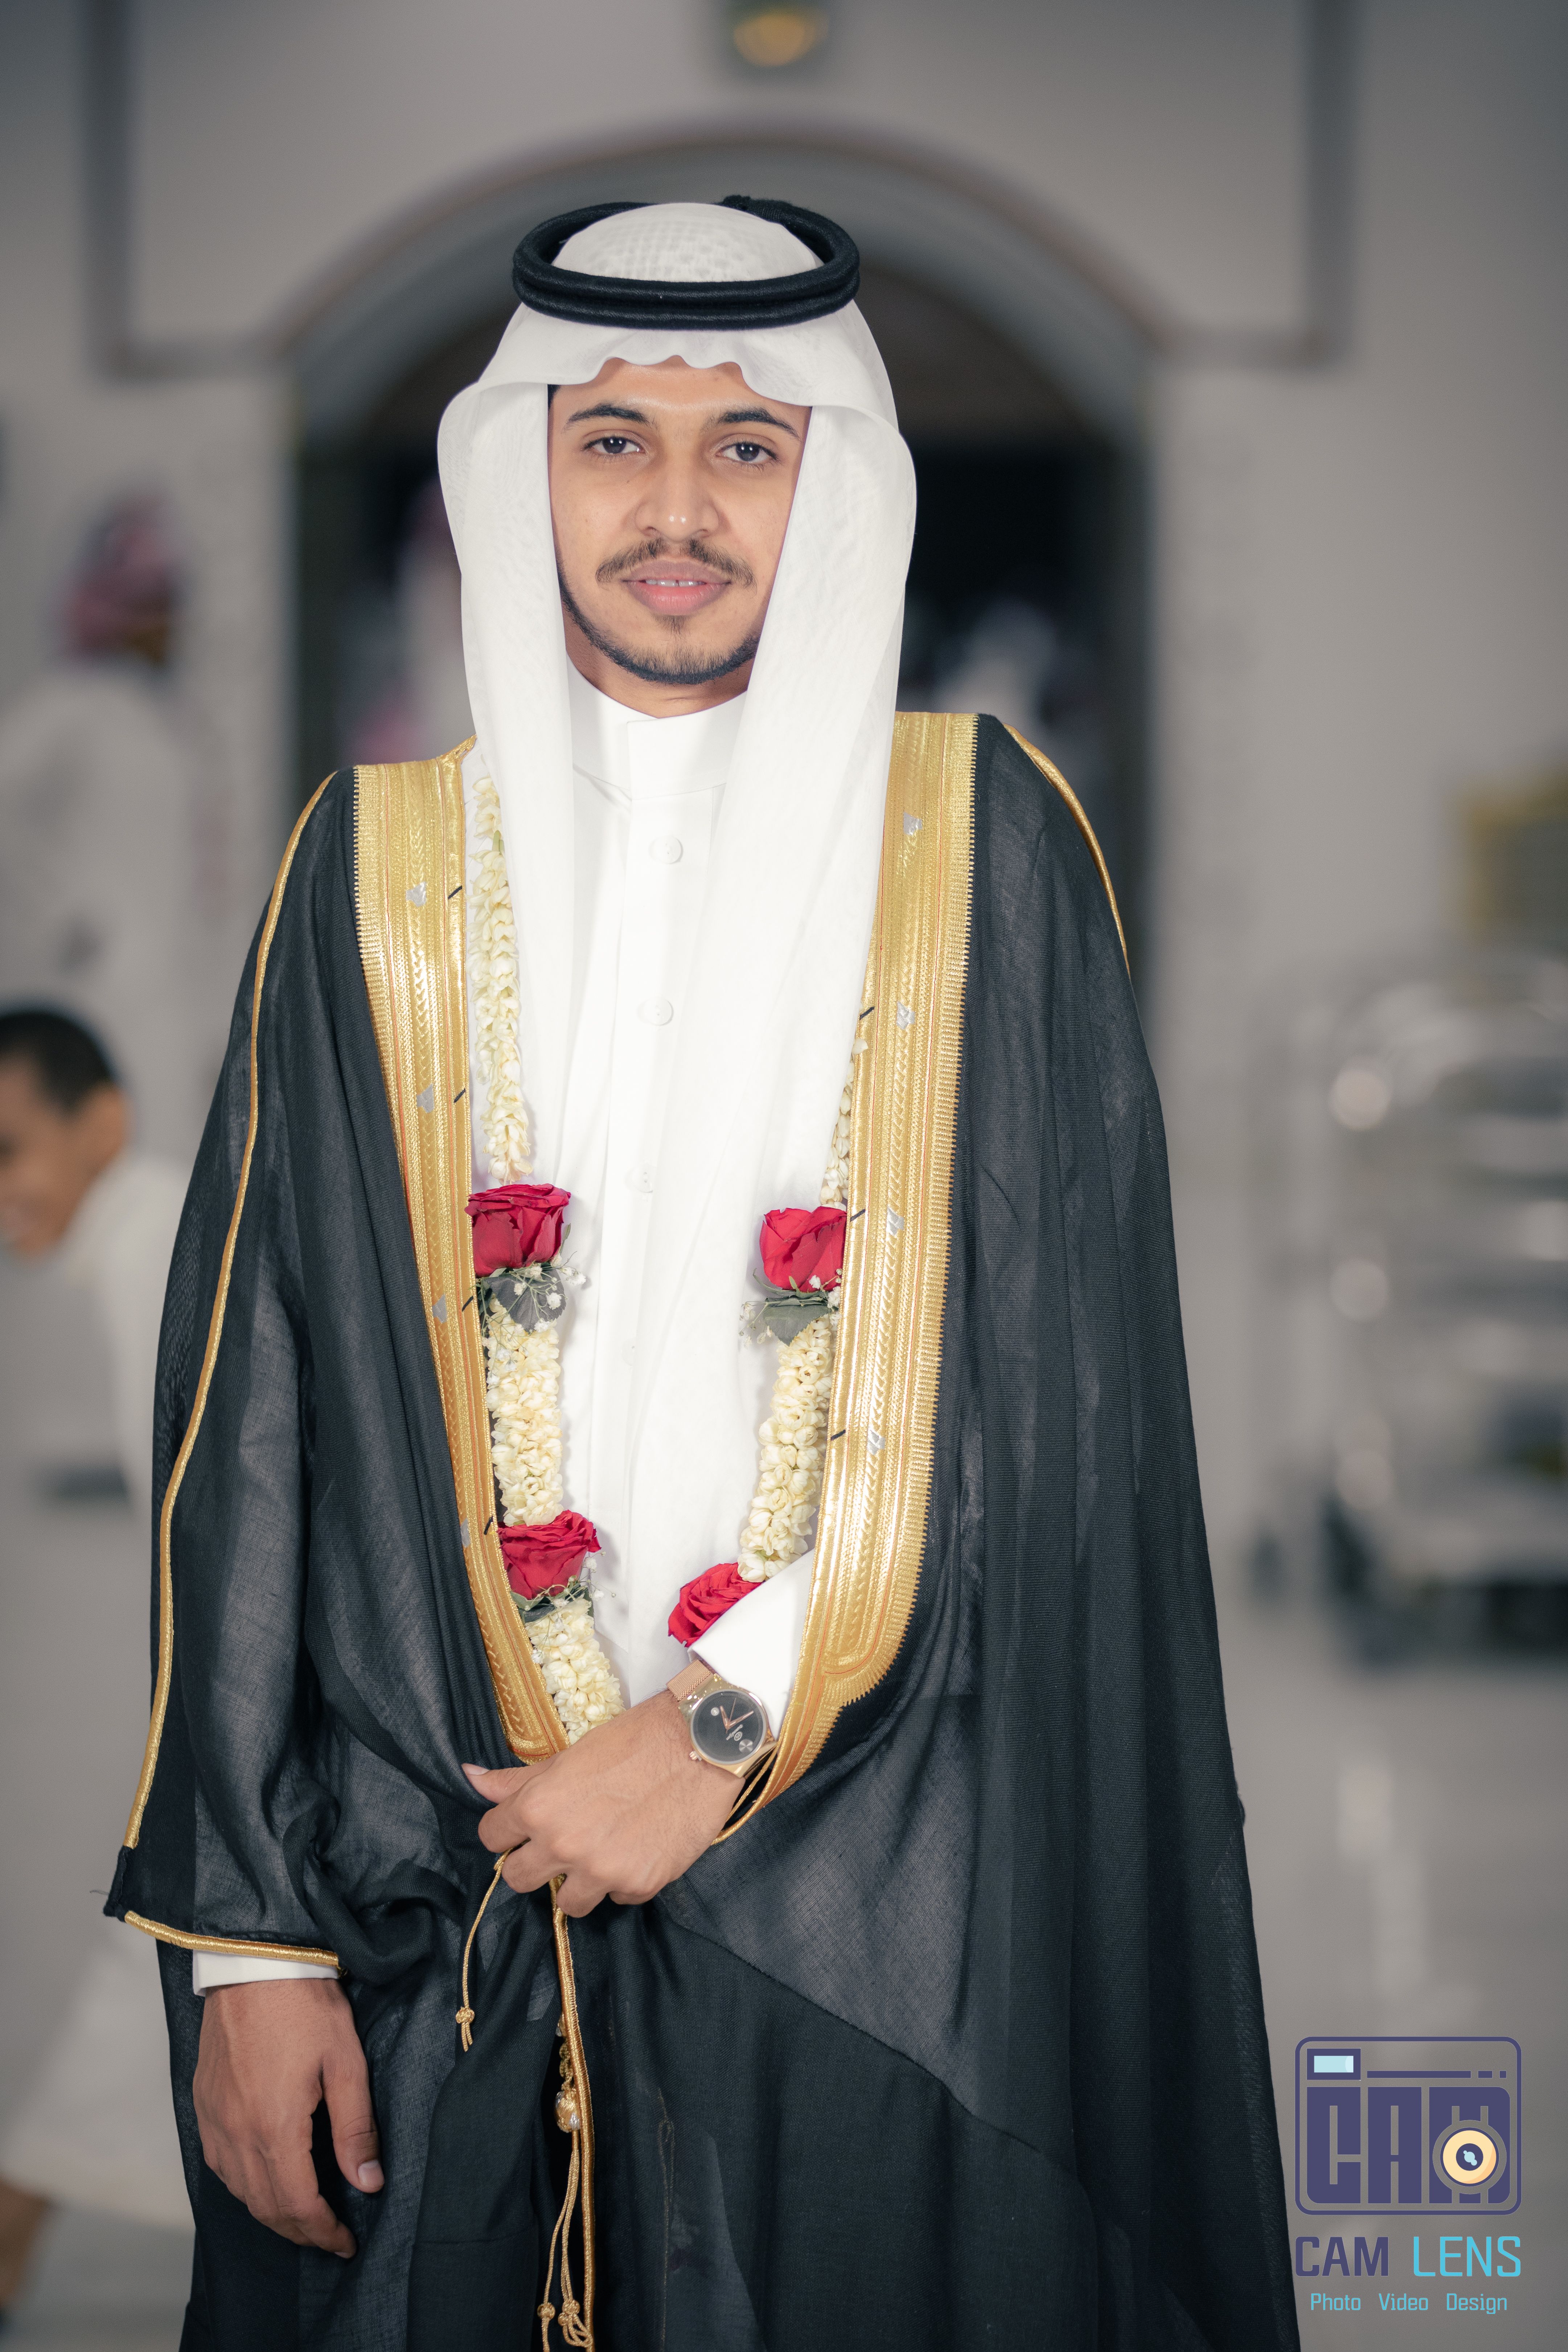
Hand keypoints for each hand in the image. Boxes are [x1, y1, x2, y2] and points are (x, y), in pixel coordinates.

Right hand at [193, 1977, 380, 2255]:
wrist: (253, 1963)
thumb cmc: (305, 2007)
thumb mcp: (346, 2063)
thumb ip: (355, 2128)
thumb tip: (368, 2182)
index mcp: (274, 2128)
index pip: (298, 2205)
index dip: (323, 2232)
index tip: (346, 2244)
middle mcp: (237, 2134)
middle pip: (267, 2207)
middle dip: (300, 2231)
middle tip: (329, 2237)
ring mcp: (214, 2121)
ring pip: (240, 2192)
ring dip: (271, 2212)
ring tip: (303, 2216)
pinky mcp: (203, 2105)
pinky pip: (220, 2166)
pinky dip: (244, 2186)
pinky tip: (264, 2180)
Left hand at [464, 1692, 735, 1917]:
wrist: (699, 1745)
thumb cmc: (633, 1741)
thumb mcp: (568, 1755)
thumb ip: (518, 1779)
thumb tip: (470, 1778)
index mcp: (539, 1808)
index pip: (492, 1838)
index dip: (506, 1830)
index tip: (523, 1826)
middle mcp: (564, 1845)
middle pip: (518, 1879)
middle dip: (534, 1862)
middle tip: (560, 1841)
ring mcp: (602, 1871)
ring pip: (566, 1903)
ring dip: (578, 1880)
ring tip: (602, 1849)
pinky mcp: (640, 1885)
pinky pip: (616, 1898)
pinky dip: (623, 1879)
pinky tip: (638, 1847)